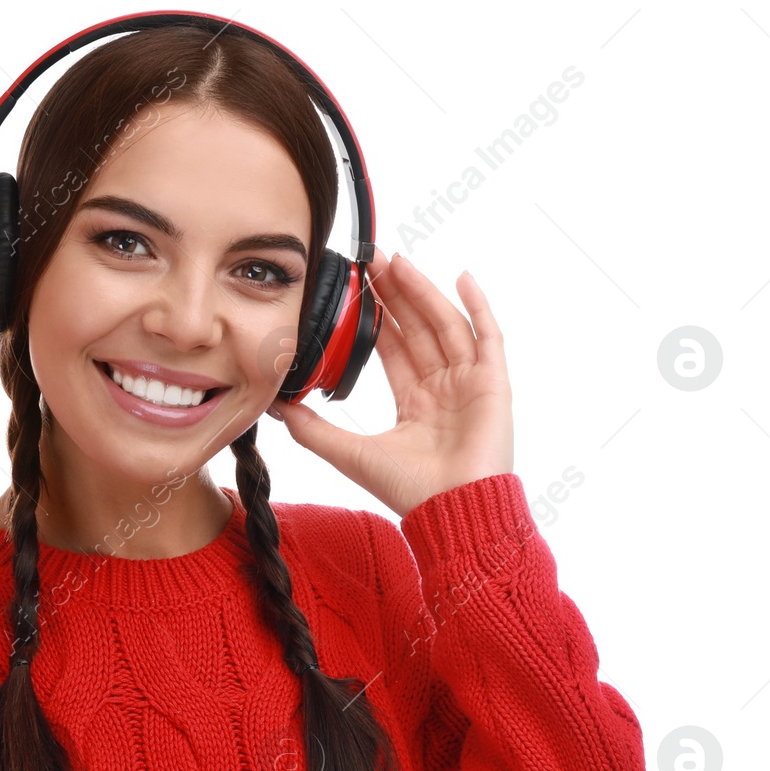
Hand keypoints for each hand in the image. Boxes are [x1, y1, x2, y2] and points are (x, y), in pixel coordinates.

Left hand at [267, 250, 513, 516]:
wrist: (451, 510)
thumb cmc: (409, 490)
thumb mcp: (349, 453)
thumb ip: (312, 430)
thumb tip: (275, 407)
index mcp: (414, 403)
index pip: (393, 347)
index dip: (376, 317)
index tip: (357, 288)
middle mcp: (443, 388)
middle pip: (418, 328)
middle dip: (395, 293)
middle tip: (372, 260)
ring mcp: (470, 383)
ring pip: (445, 324)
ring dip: (423, 291)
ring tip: (398, 262)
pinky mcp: (493, 383)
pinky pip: (489, 336)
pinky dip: (478, 306)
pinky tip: (461, 277)